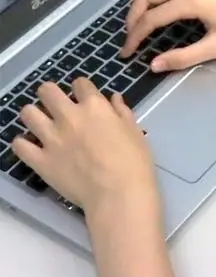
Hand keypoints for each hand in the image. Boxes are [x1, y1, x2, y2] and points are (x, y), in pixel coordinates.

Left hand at [11, 79, 156, 213]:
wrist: (118, 193)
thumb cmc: (134, 160)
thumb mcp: (134, 131)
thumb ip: (121, 112)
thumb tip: (114, 98)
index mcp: (94, 106)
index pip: (80, 83)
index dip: (82, 88)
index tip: (83, 95)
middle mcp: (69, 117)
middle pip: (47, 91)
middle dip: (50, 93)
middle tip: (55, 102)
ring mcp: (52, 138)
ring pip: (28, 113)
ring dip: (34, 114)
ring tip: (41, 122)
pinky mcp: (40, 161)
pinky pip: (20, 146)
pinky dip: (23, 143)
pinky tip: (31, 146)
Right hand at [121, 0, 215, 71]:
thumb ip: (185, 56)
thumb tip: (155, 65)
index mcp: (191, 1)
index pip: (151, 18)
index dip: (134, 37)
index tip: (126, 53)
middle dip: (133, 16)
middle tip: (130, 37)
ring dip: (144, 2)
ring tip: (141, 23)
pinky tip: (162, 7)